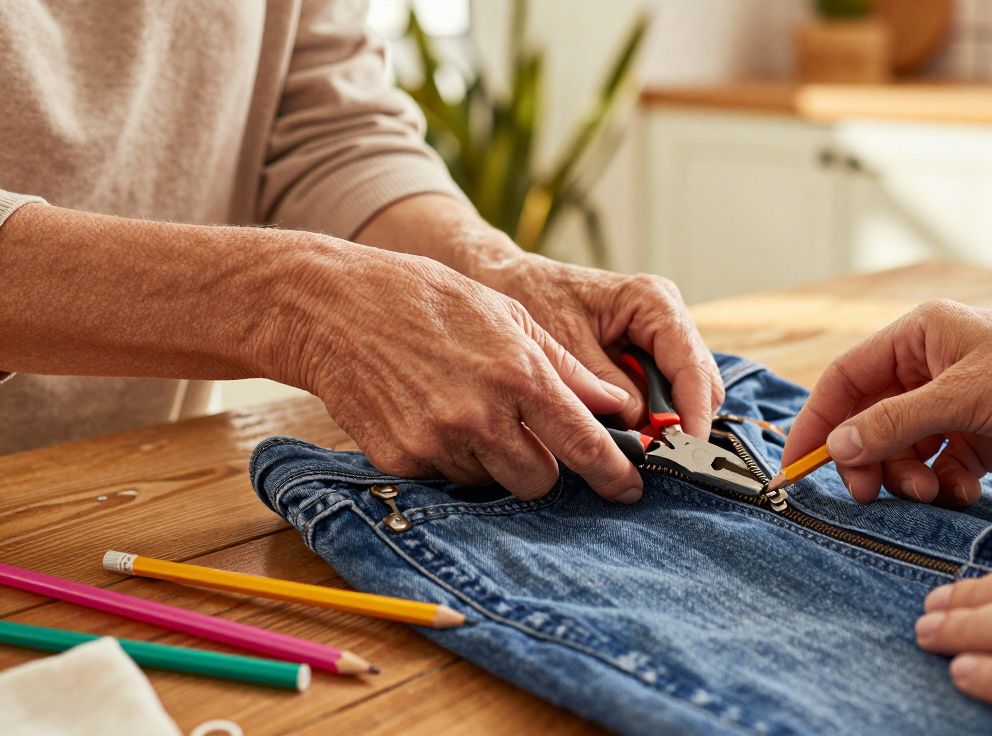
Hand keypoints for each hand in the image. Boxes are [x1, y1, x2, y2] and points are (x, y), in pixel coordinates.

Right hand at [260, 242, 643, 501]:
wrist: (335, 308)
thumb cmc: (428, 301)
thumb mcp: (508, 316)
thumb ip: (564, 367)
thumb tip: (615, 405)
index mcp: (517, 374)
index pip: (582, 443)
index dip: (612, 473)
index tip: (630, 489)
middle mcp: (480, 415)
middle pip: (539, 481)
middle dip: (541, 466)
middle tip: (524, 433)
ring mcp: (437, 442)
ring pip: (490, 482)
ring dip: (491, 459)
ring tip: (464, 408)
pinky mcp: (400, 460)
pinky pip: (444, 478)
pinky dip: (447, 457)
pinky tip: (430, 414)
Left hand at [472, 252, 723, 439]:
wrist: (509, 283)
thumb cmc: (533, 300)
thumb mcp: (565, 346)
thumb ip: (605, 388)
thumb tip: (641, 432)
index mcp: (652, 301)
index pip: (691, 365)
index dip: (693, 413)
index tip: (686, 452)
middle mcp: (666, 317)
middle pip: (701, 382)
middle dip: (684, 423)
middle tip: (660, 461)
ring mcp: (661, 338)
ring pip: (687, 393)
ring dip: (669, 424)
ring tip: (643, 453)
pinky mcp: (647, 357)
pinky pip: (664, 395)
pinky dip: (652, 418)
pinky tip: (632, 437)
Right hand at [782, 300, 991, 505]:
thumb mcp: (964, 397)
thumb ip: (895, 423)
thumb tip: (839, 446)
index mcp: (917, 337)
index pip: (844, 380)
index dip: (817, 423)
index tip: (797, 465)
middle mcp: (928, 369)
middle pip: (867, 420)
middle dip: (866, 459)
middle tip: (870, 493)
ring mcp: (952, 406)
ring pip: (899, 450)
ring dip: (906, 477)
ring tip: (932, 490)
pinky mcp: (977, 440)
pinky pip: (935, 469)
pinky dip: (940, 486)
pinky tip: (965, 488)